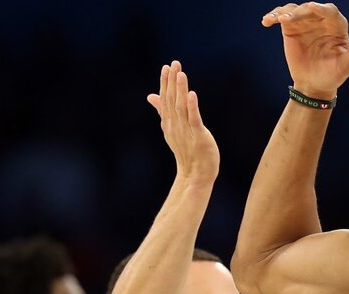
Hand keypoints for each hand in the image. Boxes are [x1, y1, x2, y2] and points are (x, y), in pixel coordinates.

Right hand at [147, 61, 219, 183]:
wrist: (195, 174)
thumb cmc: (186, 150)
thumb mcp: (171, 128)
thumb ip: (162, 110)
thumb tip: (151, 95)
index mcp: (169, 122)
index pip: (166, 99)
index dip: (165, 83)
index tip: (166, 67)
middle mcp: (175, 125)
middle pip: (172, 100)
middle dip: (172, 82)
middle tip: (173, 64)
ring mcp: (186, 131)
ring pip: (181, 107)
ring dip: (180, 90)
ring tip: (181, 74)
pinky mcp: (198, 137)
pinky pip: (194, 120)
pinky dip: (192, 107)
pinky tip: (192, 94)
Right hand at [262, 3, 348, 98]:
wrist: (314, 84)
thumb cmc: (333, 75)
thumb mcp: (345, 67)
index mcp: (337, 26)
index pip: (330, 12)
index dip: (322, 8)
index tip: (313, 7)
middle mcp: (321, 20)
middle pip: (310, 8)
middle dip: (300, 11)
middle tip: (289, 18)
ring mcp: (305, 22)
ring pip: (294, 9)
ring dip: (285, 12)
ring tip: (278, 20)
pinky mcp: (291, 27)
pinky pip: (281, 16)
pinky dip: (274, 16)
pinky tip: (266, 22)